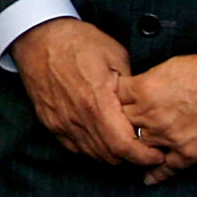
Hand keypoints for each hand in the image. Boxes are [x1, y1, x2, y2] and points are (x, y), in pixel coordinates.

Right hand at [11, 18, 154, 166]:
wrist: (39, 38)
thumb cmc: (77, 42)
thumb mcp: (116, 55)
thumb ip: (131, 87)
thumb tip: (146, 105)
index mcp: (97, 101)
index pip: (124, 145)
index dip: (144, 156)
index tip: (157, 155)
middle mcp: (78, 118)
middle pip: (110, 155)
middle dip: (132, 158)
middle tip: (147, 151)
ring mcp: (62, 123)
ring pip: (93, 154)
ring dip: (113, 155)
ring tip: (127, 146)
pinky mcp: (51, 123)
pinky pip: (75, 148)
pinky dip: (93, 149)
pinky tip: (103, 140)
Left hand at [119, 48, 196, 184]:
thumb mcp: (173, 64)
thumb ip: (152, 79)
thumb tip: (142, 86)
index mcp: (146, 89)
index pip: (115, 98)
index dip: (115, 100)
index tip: (114, 103)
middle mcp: (152, 115)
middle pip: (121, 125)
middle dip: (120, 125)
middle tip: (119, 128)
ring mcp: (169, 137)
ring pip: (139, 149)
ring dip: (137, 149)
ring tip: (132, 152)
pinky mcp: (189, 154)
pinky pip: (165, 169)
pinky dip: (156, 175)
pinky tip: (148, 178)